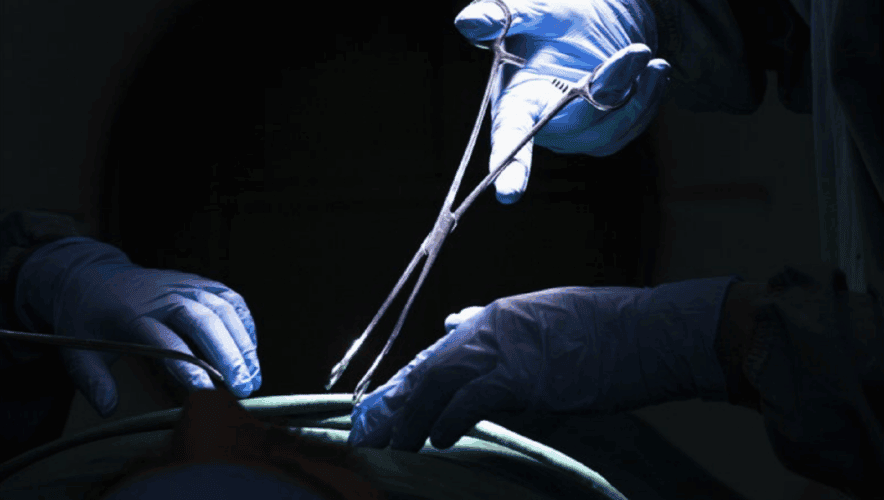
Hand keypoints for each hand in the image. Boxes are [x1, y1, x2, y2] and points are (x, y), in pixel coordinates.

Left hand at [15, 237, 260, 416]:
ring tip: (253, 375)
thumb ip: (93, 382)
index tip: (206, 392)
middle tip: (243, 387)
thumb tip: (108, 409)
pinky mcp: (198, 281)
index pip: (166, 341)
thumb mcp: (76, 351)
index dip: (188, 367)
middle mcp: (163, 296)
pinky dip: (244, 322)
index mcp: (132, 314)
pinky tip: (250, 348)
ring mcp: (184, 284)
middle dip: (228, 355)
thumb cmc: (87, 319)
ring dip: (242, 343)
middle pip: (204, 320)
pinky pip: (230, 298)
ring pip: (223, 308)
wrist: (91, 276)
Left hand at [349, 280, 732, 451]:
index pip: (439, 354)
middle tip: (374, 435)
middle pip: (428, 369)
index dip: (408, 384)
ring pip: (438, 383)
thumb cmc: (609, 332)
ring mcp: (507, 348)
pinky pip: (470, 399)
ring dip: (411, 420)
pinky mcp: (525, 374)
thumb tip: (455, 321)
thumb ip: (499, 324)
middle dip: (396, 406)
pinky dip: (447, 421)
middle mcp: (493, 327)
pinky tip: (438, 441)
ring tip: (394, 447)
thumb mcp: (549, 317)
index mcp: (498, 317)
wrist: (650, 332)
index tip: (387, 409)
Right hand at [455, 0, 670, 203]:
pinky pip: (629, 128)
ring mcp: (575, 135)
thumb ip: (501, 17)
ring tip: (646, 55)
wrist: (596, 23)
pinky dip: (647, 98)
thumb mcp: (531, 12)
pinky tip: (654, 71)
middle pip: (575, 125)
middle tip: (635, 51)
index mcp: (514, 102)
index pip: (509, 138)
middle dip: (606, 89)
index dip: (510, 166)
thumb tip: (468, 23)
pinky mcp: (604, 135)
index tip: (508, 193)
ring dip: (635, 93)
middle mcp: (542, 127)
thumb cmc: (554, 22)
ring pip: (608, 129)